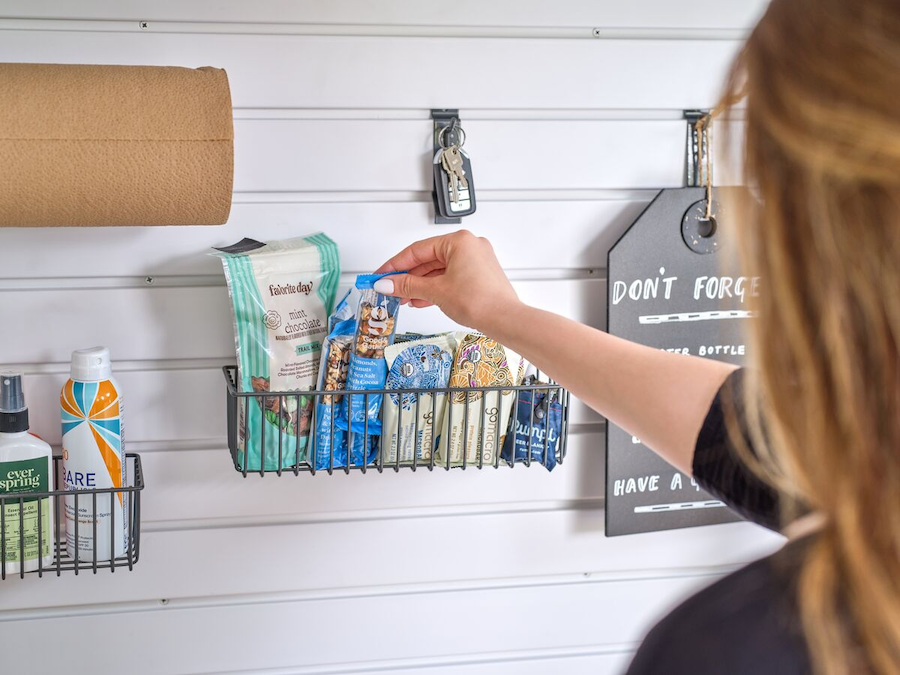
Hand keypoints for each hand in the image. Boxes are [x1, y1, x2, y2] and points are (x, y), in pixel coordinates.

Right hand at [373, 230, 520, 331]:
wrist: (505, 320)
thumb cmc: (481, 301)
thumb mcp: (435, 291)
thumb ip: (407, 285)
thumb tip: (388, 282)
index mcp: (459, 241)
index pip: (417, 250)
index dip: (395, 264)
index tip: (382, 274)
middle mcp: (469, 246)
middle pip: (428, 259)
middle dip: (407, 277)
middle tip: (389, 287)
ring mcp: (476, 261)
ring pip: (438, 270)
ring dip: (419, 285)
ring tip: (402, 297)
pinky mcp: (479, 276)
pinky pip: (449, 278)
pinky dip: (434, 288)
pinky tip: (420, 299)